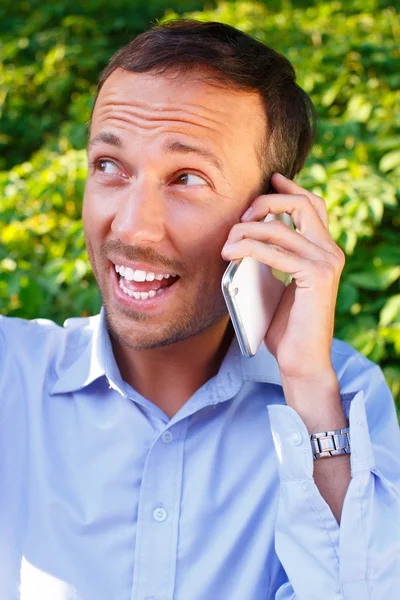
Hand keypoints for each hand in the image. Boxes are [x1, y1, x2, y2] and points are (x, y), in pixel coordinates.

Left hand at [221, 173, 344, 382]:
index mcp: (323, 250)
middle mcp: (330, 251)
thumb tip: (245, 234)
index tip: (268, 180)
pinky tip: (232, 253)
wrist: (300, 361)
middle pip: (301, 203)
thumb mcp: (275, 283)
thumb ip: (270, 258)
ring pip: (281, 226)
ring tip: (226, 245)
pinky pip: (275, 250)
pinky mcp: (317, 276)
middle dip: (265, 202)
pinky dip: (248, 247)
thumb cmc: (284, 325)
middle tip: (240, 217)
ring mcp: (327, 262)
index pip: (312, 205)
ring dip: (246, 230)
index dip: (290, 188)